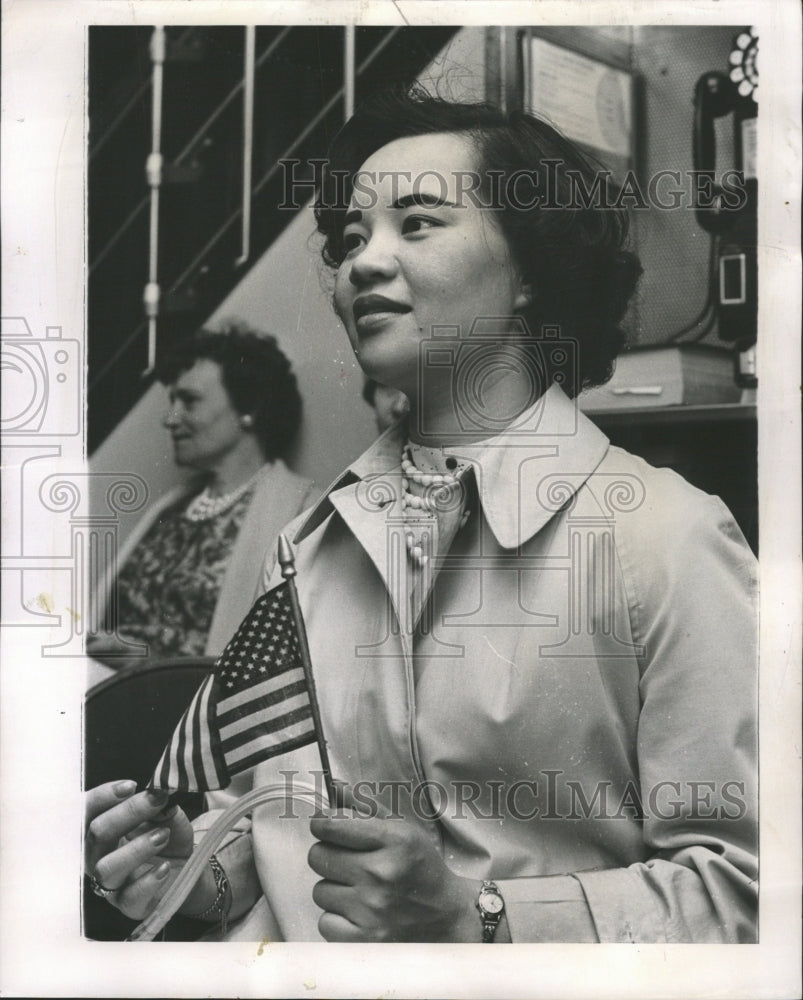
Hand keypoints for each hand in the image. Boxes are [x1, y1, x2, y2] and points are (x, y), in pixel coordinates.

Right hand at [84, 781, 202, 920]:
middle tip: (156, 800)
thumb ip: (159, 804)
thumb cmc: (168, 837)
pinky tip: (164, 867)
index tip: (130, 786)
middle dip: (126, 814)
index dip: (103, 797)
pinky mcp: (129, 906)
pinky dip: (148, 881)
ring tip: (163, 835)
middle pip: (95, 835)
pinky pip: (130, 897)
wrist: (188, 869)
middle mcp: (100, 856)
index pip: (88, 812)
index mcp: (104, 830)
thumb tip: (157, 791)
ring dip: (136, 848)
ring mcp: (112, 883)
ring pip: (107, 868)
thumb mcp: (166, 815)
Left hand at [308, 804, 481, 941]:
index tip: (325, 827)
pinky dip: (336, 918)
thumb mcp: (403, 830)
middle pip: (318, 856)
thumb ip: (366, 807)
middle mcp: (381, 873)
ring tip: (358, 890)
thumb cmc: (420, 869)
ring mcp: (372, 909)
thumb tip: (334, 788)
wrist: (446, 918)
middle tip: (347, 861)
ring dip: (334, 889)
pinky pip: (324, 921)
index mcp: (394, 840)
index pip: (331, 825)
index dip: (321, 824)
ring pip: (319, 890)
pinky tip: (357, 913)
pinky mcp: (364, 940)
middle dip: (327, 855)